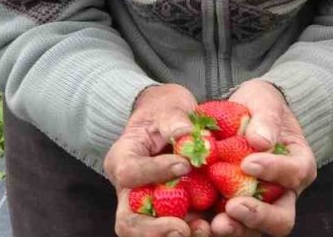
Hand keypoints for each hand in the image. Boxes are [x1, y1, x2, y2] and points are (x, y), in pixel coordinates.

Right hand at [106, 84, 211, 236]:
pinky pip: (174, 229)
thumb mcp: (168, 108)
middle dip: (154, 229)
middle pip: (128, 220)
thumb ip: (175, 121)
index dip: (155, 172)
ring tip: (201, 230)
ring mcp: (147, 205)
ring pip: (147, 233)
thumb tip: (187, 135)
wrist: (168, 123)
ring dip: (171, 235)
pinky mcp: (169, 213)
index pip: (130, 172)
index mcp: (122, 159)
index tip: (185, 164)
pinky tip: (210, 227)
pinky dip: (190, 230)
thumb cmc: (164, 113)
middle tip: (182, 228)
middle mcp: (129, 190)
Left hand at [210, 80, 316, 236]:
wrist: (240, 116)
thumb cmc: (259, 107)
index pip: (294, 173)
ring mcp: (257, 206)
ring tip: (214, 224)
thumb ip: (266, 118)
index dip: (274, 171)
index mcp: (298, 165)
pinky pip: (226, 225)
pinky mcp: (231, 210)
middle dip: (258, 217)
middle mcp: (282, 194)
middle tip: (233, 206)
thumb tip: (260, 141)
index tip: (248, 163)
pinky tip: (196, 221)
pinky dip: (212, 227)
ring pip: (253, 230)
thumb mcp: (265, 101)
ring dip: (235, 229)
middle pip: (281, 219)